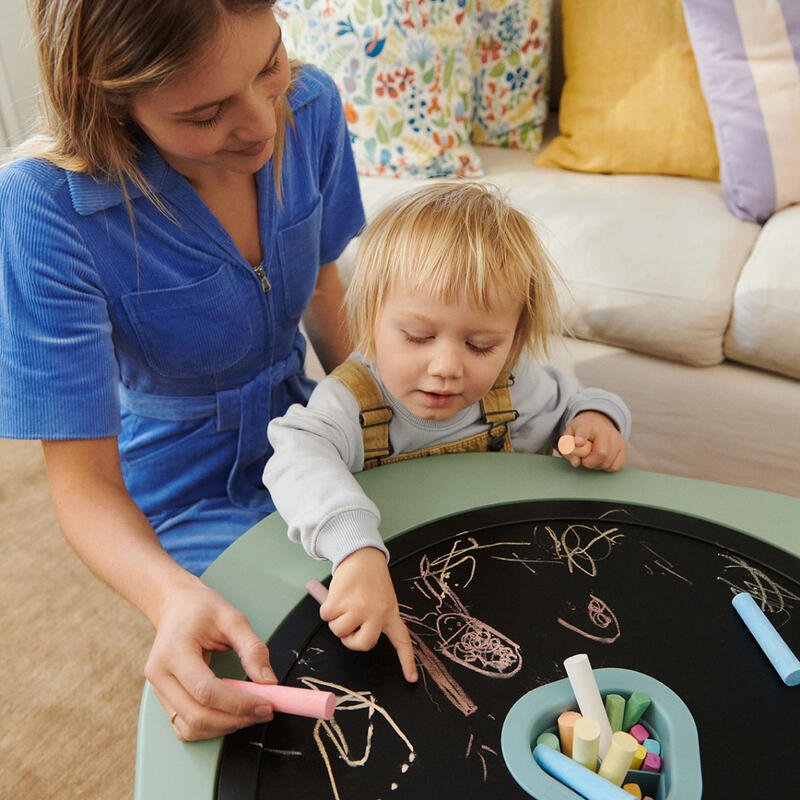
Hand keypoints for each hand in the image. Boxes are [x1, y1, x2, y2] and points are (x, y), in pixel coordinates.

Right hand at [145, 578, 277, 740]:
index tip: (266, 704)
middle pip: (197, 715)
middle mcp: (160, 674)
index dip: (239, 703)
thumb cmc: (201, 608)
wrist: (176, 606)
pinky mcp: (164, 699)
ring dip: (224, 727)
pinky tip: (230, 714)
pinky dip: (210, 728)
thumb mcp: (233, 618)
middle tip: (264, 711)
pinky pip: (185, 726)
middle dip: (235, 719)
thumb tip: (268, 682)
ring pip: (190, 727)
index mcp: (174, 651)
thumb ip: (253, 649)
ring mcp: (158, 689)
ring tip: (250, 713)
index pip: (206, 690)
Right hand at [323, 547, 417, 682]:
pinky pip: (326, 616)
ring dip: (336, 618)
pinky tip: (337, 594)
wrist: (361, 554)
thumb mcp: (380, 598)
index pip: (402, 641)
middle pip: (362, 644)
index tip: (411, 679)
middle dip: (349, 639)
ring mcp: (359, 607)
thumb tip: (348, 635)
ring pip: (339, 630)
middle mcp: (377, 613)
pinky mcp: (341, 600)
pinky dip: (326, 607)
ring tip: (345, 601)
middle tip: (349, 624)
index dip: (407, 662)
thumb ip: (372, 617)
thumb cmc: (370, 579)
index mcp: (391, 614)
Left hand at [561, 411, 626, 471]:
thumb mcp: (568, 437)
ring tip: (592, 457)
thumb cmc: (580, 432)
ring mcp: (616, 438)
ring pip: (607, 462)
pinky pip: (615, 466)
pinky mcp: (623, 446)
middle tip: (584, 459)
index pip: (584, 430)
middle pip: (601, 453)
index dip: (581, 437)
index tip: (579, 443)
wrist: (596, 421)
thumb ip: (568, 450)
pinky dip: (606, 466)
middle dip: (589, 462)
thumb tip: (576, 463)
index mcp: (585, 425)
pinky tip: (601, 459)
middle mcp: (604, 430)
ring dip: (597, 465)